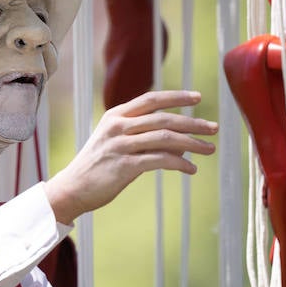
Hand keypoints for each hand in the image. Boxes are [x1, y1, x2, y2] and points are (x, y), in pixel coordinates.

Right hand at [44, 90, 216, 224]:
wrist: (72, 189)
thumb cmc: (98, 167)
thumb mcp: (116, 143)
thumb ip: (143, 137)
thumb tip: (180, 142)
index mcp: (116, 115)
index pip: (151, 99)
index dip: (176, 97)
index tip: (198, 98)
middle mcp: (118, 126)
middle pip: (164, 118)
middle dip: (193, 122)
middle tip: (214, 128)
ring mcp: (121, 145)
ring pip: (165, 138)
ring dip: (192, 143)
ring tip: (210, 149)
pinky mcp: (124, 166)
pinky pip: (160, 160)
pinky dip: (179, 163)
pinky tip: (191, 169)